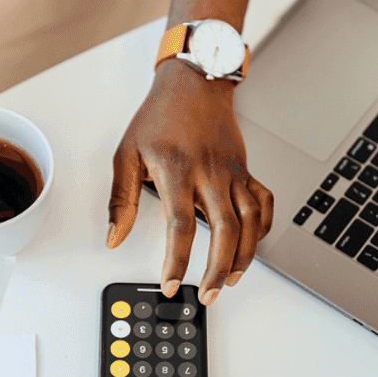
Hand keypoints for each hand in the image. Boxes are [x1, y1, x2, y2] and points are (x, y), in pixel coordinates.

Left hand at [107, 60, 273, 304]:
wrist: (195, 83)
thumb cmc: (159, 117)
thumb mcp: (127, 154)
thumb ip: (121, 200)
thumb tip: (114, 237)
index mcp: (176, 170)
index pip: (179, 226)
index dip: (177, 260)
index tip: (172, 283)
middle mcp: (210, 173)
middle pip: (223, 231)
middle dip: (218, 269)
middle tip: (209, 293)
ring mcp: (233, 172)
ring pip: (250, 221)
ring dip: (244, 255)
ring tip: (232, 279)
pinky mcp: (246, 170)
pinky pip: (264, 203)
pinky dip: (263, 228)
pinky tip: (253, 245)